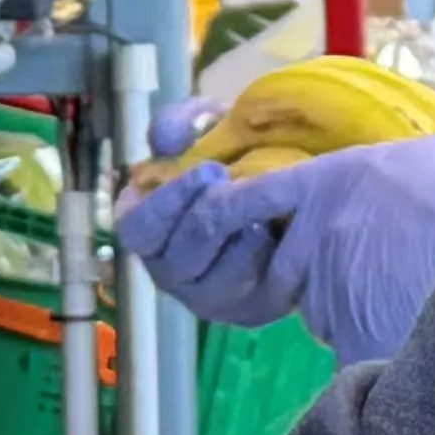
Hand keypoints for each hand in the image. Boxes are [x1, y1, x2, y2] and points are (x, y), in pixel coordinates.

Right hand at [113, 100, 308, 324]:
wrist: (298, 189)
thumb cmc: (236, 157)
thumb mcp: (209, 127)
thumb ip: (182, 123)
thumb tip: (165, 138)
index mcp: (147, 225)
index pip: (136, 229)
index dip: (167, 204)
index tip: (208, 171)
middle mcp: (168, 266)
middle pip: (173, 261)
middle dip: (209, 220)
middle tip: (242, 187)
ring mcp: (205, 295)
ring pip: (211, 283)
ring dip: (238, 243)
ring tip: (262, 214)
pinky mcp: (245, 311)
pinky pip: (248, 298)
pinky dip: (264, 265)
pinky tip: (279, 237)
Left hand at [115, 101, 434, 367]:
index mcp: (327, 184)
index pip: (250, 199)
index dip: (239, 213)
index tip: (240, 224)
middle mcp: (313, 239)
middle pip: (289, 270)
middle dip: (320, 279)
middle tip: (371, 278)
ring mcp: (327, 292)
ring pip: (320, 315)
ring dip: (348, 319)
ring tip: (401, 315)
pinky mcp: (351, 338)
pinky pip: (345, 358)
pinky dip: (370, 364)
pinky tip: (405, 357)